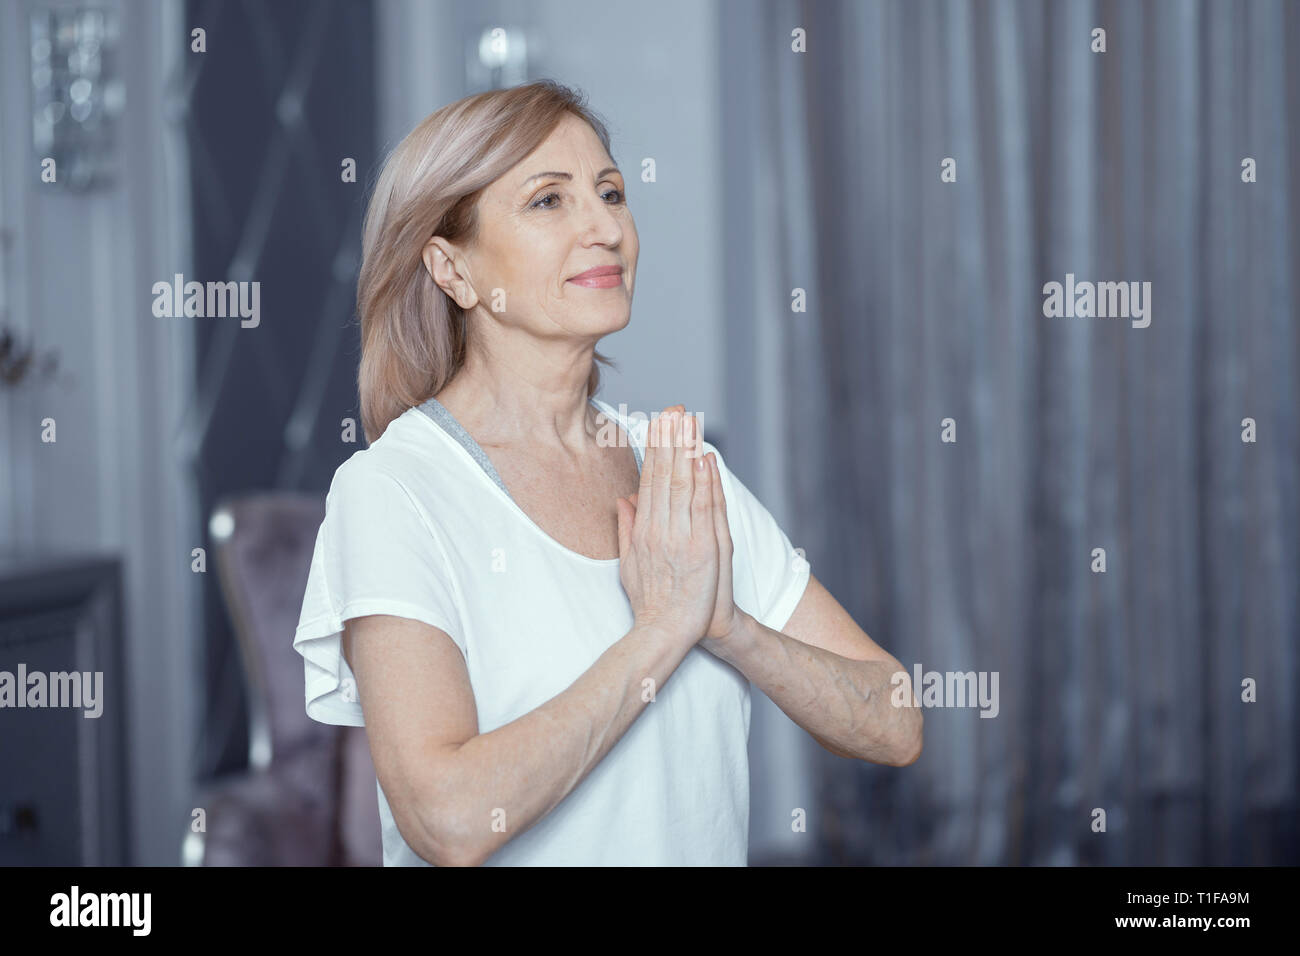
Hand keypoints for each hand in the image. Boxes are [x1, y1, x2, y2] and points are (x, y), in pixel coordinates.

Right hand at [615, 406, 719, 650]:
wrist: (667, 632)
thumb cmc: (651, 601)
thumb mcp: (629, 563)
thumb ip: (627, 528)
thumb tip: (624, 498)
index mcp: (643, 530)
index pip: (649, 480)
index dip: (654, 449)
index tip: (658, 423)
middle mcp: (660, 529)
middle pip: (664, 475)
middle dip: (669, 439)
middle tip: (673, 409)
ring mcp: (681, 538)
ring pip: (682, 485)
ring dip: (686, 451)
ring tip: (688, 422)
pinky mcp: (702, 549)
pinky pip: (702, 507)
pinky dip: (703, 481)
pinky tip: (704, 458)